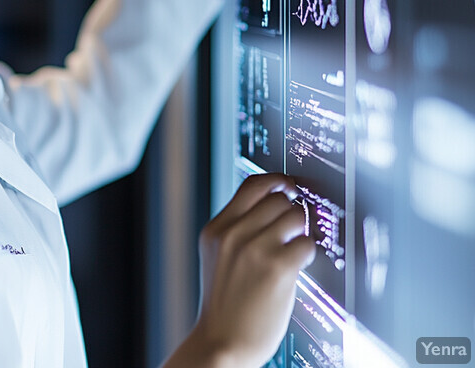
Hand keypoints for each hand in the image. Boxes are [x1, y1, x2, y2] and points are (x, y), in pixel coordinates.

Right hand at [160, 173, 315, 367]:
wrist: (221, 342)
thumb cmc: (223, 304)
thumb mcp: (216, 257)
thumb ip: (235, 230)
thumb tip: (269, 207)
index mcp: (216, 229)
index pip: (251, 185)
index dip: (275, 181)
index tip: (287, 185)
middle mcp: (233, 234)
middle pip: (277, 199)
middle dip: (290, 211)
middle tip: (294, 227)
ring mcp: (255, 250)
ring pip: (294, 216)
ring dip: (301, 230)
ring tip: (295, 247)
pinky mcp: (278, 268)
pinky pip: (305, 243)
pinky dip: (307, 251)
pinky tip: (299, 264)